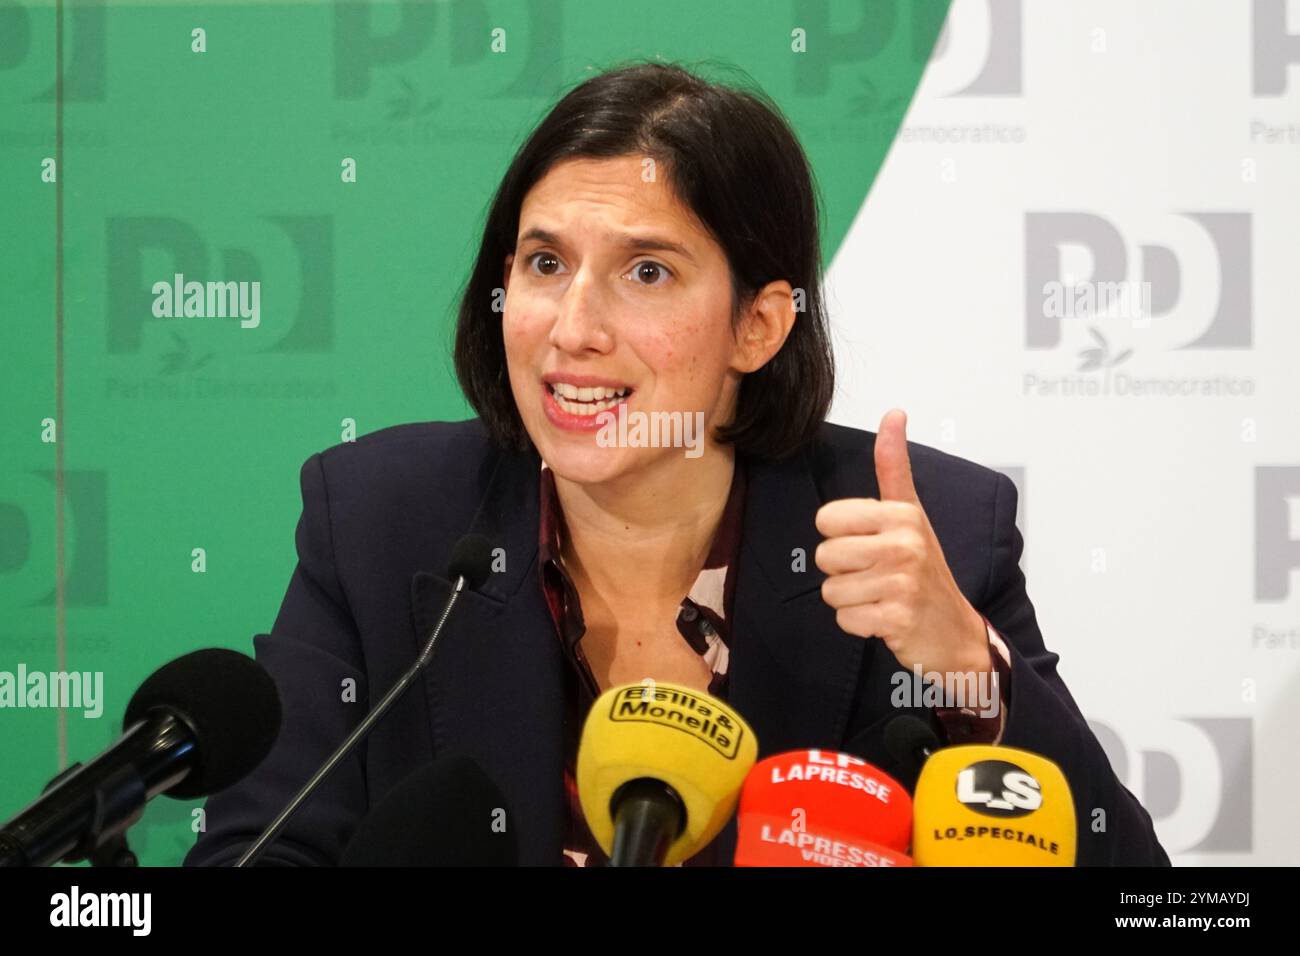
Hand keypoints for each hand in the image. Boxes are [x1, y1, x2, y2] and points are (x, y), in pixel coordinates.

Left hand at [814, 409, 988, 676]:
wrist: (954, 629)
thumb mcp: (910, 514)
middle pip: (824, 556)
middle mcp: (904, 544)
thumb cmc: (925, 570)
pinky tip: (883, 617)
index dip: (839, 536)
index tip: (869, 544)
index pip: (827, 518)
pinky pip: (844, 619)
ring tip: (880, 596)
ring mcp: (902, 582)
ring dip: (850, 600)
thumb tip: (894, 413)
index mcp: (901, 514)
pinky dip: (859, 624)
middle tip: (875, 575)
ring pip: (831, 590)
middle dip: (842, 572)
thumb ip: (894, 466)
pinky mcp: (897, 617)